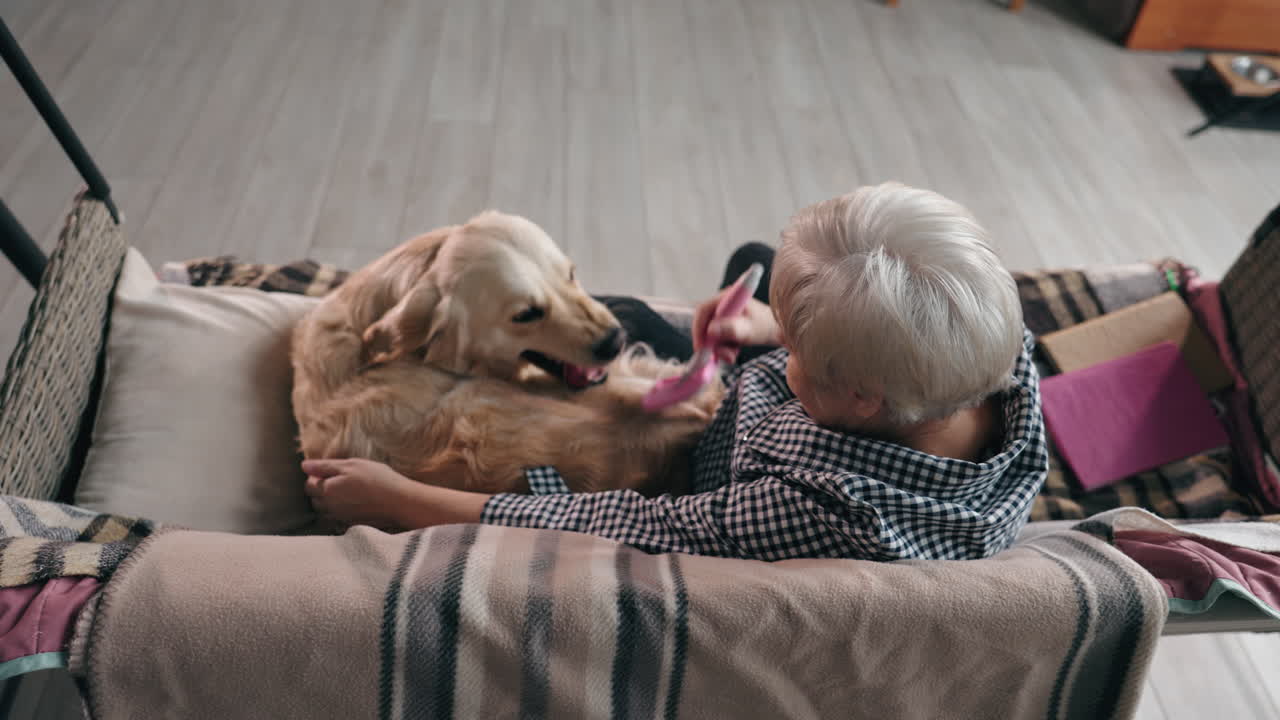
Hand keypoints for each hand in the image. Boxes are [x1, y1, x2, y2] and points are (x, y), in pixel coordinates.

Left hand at [302, 458, 490, 530]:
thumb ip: (325, 466)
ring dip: (331, 503)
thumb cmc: (378, 479)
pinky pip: (337, 519)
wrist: (401, 503)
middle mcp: (329, 508)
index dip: (319, 476)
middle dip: (322, 491)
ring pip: (325, 511)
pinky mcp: (350, 526)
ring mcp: (340, 519)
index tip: (334, 472)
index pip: (309, 485)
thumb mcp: (352, 465)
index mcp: (327, 490)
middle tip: (343, 481)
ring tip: (350, 494)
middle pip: (315, 500)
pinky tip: (356, 505)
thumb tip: (304, 465)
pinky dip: (342, 512)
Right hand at [693, 290, 780, 363]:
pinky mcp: (728, 324)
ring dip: (718, 348)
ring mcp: (725, 314)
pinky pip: (718, 337)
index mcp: (727, 298)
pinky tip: (734, 352)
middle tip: (714, 357)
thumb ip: (730, 329)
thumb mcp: (748, 330)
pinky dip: (723, 348)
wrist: (780, 332)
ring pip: (711, 333)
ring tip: (732, 356)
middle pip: (705, 323)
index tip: (700, 347)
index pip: (702, 310)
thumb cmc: (766, 327)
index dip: (698, 329)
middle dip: (709, 342)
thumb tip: (711, 330)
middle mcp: (723, 304)